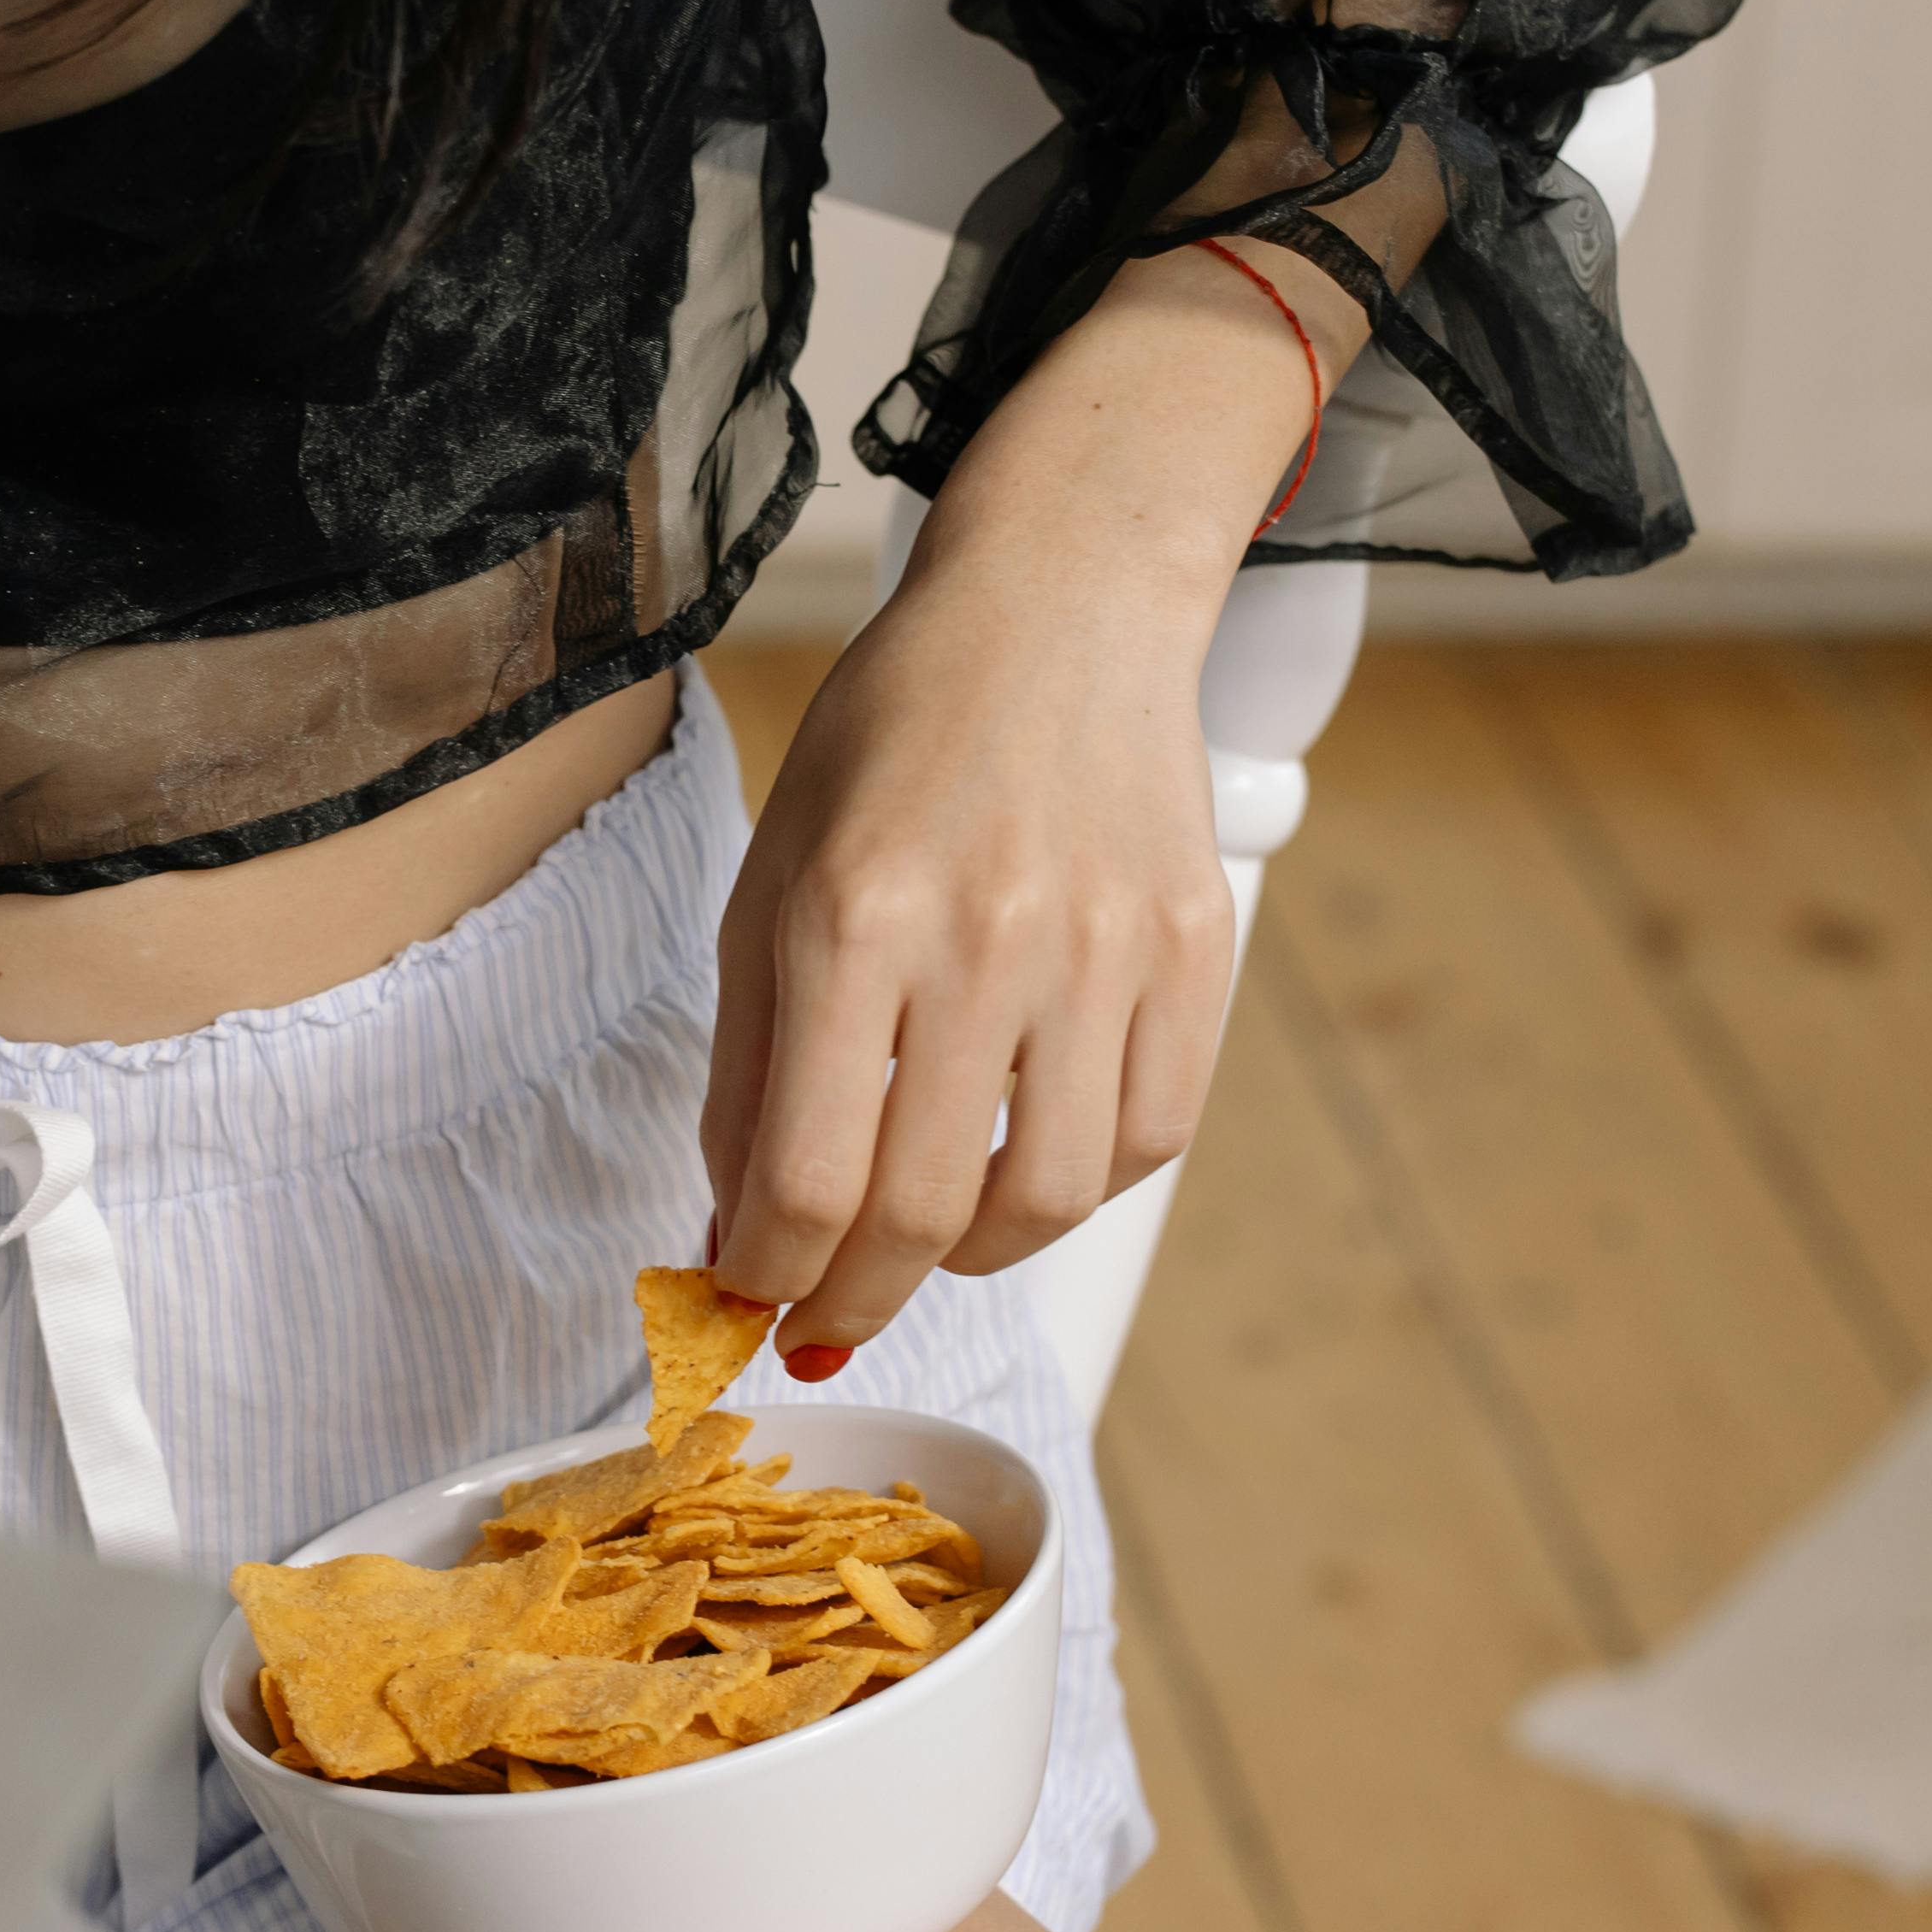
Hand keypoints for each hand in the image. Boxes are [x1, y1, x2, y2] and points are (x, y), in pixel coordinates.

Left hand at [699, 235, 1337, 1363]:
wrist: (1061, 609)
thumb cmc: (894, 739)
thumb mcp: (773, 873)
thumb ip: (747, 1060)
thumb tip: (736, 1227)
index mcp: (853, 913)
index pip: (807, 1175)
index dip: (764, 1276)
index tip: (744, 1303)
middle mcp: (985, 938)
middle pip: (919, 1210)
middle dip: (854, 1300)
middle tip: (822, 1322)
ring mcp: (1107, 949)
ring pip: (1046, 1200)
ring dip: (967, 1260)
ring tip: (924, 1245)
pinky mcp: (1195, 952)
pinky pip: (1148, 1138)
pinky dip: (1077, 1189)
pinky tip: (1023, 1166)